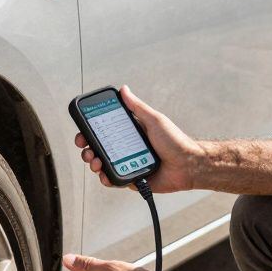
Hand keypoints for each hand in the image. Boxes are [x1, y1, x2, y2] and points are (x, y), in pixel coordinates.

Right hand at [76, 85, 203, 193]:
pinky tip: (104, 175)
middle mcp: (126, 149)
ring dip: (94, 163)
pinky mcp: (131, 179)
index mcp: (130, 133)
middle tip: (85, 149)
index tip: (82, 131)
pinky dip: (106, 179)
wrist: (188, 165)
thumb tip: (124, 90)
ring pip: (103, 165)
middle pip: (99, 149)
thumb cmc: (175, 141)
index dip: (90, 132)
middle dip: (87, 149)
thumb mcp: (154, 120)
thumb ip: (137, 107)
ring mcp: (127, 164)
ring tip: (96, 162)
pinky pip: (114, 180)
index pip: (104, 131)